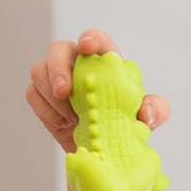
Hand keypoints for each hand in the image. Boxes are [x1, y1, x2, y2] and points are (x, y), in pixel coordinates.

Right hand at [26, 28, 169, 151]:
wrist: (105, 150)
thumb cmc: (126, 125)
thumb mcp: (148, 118)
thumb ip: (156, 110)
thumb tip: (147, 113)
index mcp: (105, 62)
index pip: (96, 41)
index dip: (90, 39)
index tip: (87, 47)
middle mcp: (77, 64)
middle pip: (58, 50)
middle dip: (58, 68)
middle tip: (65, 92)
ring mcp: (56, 78)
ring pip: (40, 72)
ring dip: (53, 96)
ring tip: (75, 118)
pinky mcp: (41, 96)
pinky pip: (34, 95)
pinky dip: (47, 110)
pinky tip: (64, 123)